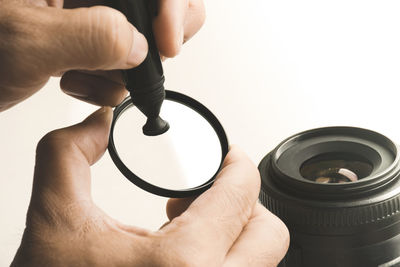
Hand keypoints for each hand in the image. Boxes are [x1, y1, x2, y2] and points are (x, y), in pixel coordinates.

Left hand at [0, 0, 204, 110]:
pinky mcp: (82, 41)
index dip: (172, 7)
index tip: (167, 43)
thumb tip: (140, 45)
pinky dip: (105, 82)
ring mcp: (85, 17)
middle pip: (155, 6)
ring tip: (82, 77)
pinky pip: (118, 61)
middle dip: (154, 40)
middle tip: (139, 60)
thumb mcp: (25, 40)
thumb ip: (89, 36)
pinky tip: (74, 83)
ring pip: (140, 40)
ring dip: (120, 71)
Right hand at [12, 107, 288, 266]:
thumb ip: (68, 155)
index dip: (238, 165)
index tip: (230, 158)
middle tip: (207, 194)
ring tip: (187, 227)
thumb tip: (96, 122)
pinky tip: (184, 257)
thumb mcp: (52, 220)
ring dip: (233, 234)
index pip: (241, 196)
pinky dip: (224, 259)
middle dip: (242, 204)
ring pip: (260, 262)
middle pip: (268, 234)